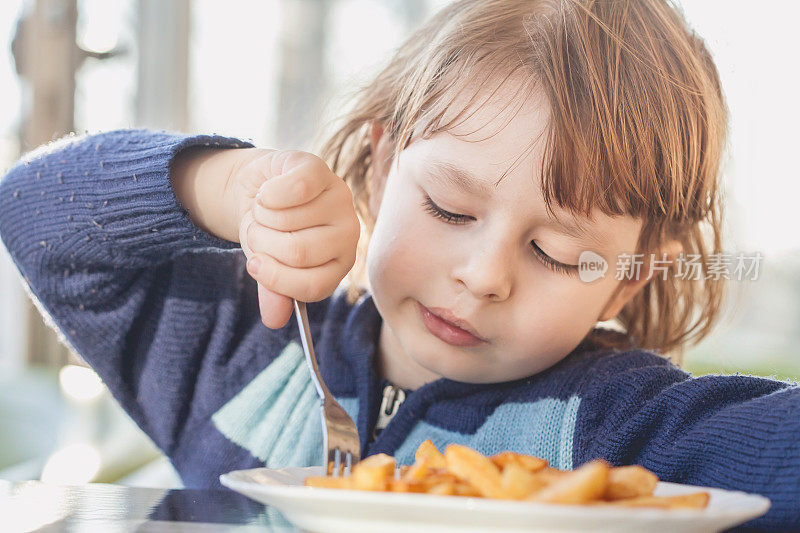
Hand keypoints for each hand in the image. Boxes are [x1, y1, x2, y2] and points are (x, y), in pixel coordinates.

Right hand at [232, 150, 359, 328]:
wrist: (260, 188)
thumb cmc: (271, 231)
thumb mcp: (269, 264)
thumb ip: (274, 290)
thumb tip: (274, 320)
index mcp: (339, 262)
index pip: (314, 286)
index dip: (277, 279)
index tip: (255, 265)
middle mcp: (347, 232)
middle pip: (298, 252)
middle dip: (262, 244)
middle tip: (256, 232)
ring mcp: (338, 199)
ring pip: (289, 220)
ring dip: (261, 217)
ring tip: (263, 212)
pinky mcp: (321, 170)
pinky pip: (295, 189)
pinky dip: (268, 195)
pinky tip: (268, 193)